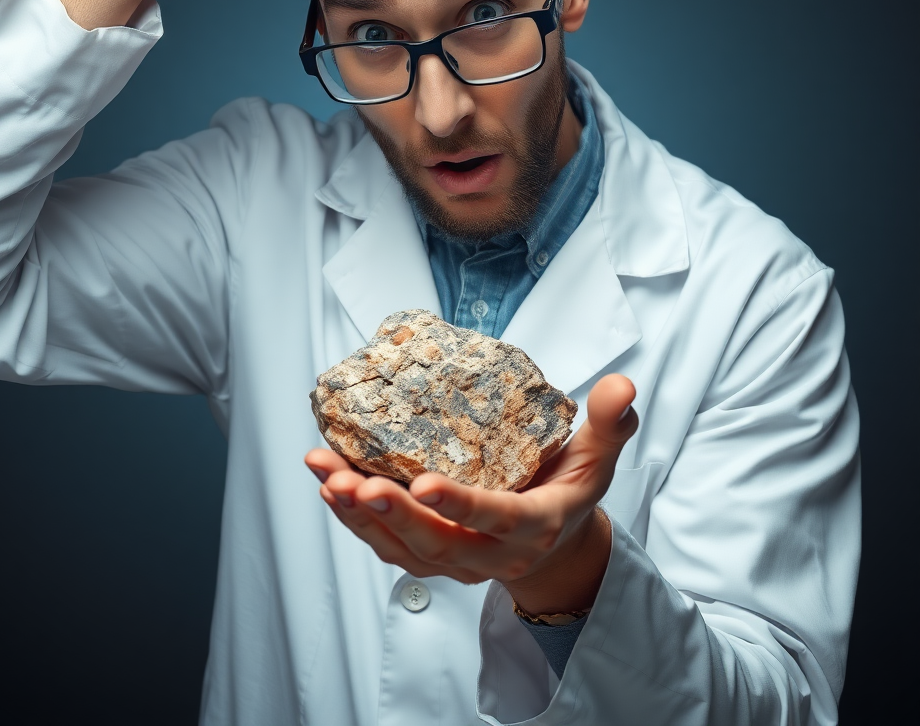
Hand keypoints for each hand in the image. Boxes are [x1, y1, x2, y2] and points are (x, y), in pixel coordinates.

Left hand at [305, 373, 637, 614]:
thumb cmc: (568, 489)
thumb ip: (607, 423)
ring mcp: (458, 561)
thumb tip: (621, 385)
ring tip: (326, 476)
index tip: (424, 484)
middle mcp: (493, 553)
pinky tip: (329, 486)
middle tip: (356, 482)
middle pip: (437, 544)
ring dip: (359, 516)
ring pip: (403, 549)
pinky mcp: (432, 558)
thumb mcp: (597, 457)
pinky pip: (388, 547)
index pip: (498, 521)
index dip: (462, 507)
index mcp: (534, 526)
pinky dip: (355, 522)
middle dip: (392, 516)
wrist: (553, 545)